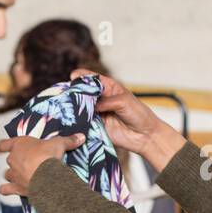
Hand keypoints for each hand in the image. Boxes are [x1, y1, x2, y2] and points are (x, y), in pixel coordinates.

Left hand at [0, 132, 85, 198]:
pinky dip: (5, 190)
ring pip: (8, 174)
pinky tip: (5, 191)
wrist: (47, 178)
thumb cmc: (50, 156)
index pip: (5, 144)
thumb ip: (69, 140)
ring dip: (12, 175)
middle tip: (28, 163)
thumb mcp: (60, 144)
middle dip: (17, 161)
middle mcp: (13, 159)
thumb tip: (81, 137)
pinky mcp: (16, 188)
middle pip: (10, 160)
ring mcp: (13, 174)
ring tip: (19, 177)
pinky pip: (6, 189)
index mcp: (20, 145)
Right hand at [70, 67, 184, 169]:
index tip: (73, 76)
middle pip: (83, 93)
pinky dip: (77, 122)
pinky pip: (83, 123)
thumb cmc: (138, 114)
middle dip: (75, 93)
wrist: (144, 135)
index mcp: (109, 88)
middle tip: (68, 94)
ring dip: (74, 108)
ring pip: (81, 108)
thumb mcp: (123, 102)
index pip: (93, 79)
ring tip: (68, 107)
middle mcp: (100, 99)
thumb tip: (90, 106)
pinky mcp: (94, 126)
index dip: (82, 76)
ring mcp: (96, 113)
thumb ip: (106, 101)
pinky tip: (72, 120)